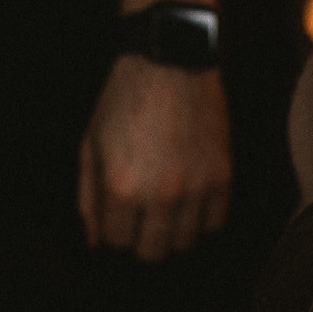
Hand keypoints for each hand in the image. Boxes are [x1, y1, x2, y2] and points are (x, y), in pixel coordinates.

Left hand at [78, 56, 231, 261]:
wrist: (171, 58)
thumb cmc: (124, 100)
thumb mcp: (91, 145)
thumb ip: (89, 199)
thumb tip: (96, 244)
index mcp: (122, 187)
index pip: (116, 242)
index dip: (114, 228)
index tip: (118, 211)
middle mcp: (161, 194)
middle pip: (152, 253)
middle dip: (141, 238)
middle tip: (141, 214)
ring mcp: (196, 187)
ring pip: (185, 243)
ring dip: (172, 230)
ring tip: (167, 203)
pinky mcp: (223, 176)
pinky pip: (215, 223)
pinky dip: (202, 217)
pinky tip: (191, 197)